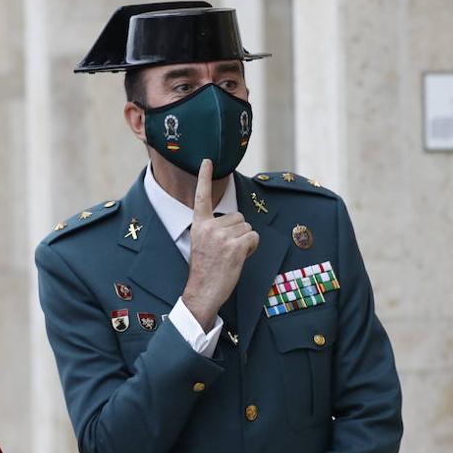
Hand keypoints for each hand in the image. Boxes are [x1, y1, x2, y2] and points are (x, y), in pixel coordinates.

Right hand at [182, 158, 258, 328]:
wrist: (202, 291)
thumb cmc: (205, 270)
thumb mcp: (202, 244)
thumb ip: (214, 229)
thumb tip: (238, 223)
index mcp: (199, 225)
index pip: (201, 196)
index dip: (205, 177)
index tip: (207, 160)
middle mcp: (209, 227)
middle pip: (238, 217)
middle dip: (238, 232)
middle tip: (226, 251)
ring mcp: (222, 236)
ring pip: (247, 227)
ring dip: (245, 241)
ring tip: (231, 256)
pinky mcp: (235, 246)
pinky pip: (253, 237)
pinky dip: (251, 247)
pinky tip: (239, 258)